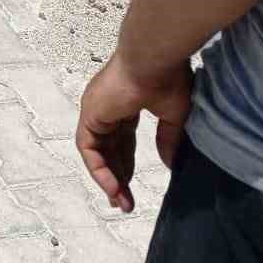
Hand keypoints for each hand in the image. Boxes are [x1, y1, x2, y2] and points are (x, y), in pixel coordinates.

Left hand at [76, 53, 192, 212]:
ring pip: (97, 151)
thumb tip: (169, 164)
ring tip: (121, 204)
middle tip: (125, 203)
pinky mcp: (90, 113)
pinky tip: (114, 189)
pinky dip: (99, 170)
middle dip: (117, 177)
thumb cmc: (168, 77)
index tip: (134, 187)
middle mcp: (108, 104)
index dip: (127, 163)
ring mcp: (97, 108)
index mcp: (127, 100)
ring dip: (108, 179)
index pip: (123, 137)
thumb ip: (169, 139)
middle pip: (109, 148)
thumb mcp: (175, 115)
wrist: (153, 58)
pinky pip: (88, 148)